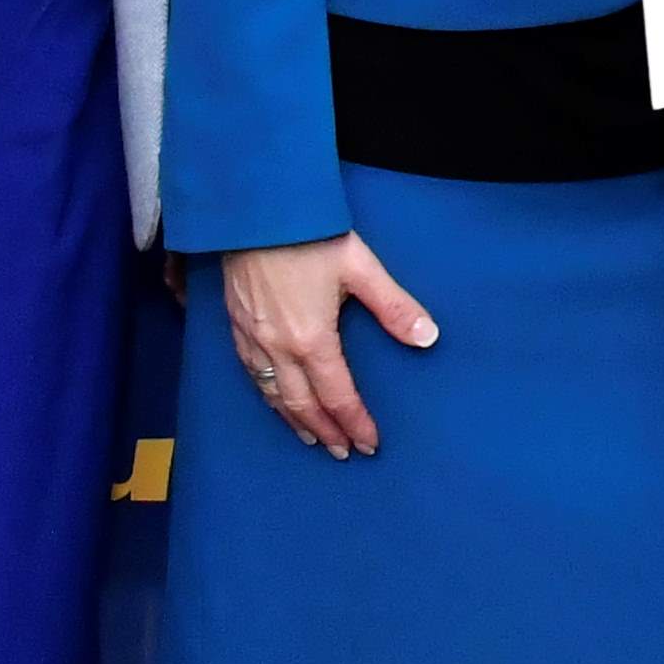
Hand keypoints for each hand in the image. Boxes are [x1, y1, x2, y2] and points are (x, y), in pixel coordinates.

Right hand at [222, 232, 437, 454]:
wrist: (253, 211)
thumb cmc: (308, 235)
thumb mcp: (360, 267)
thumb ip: (394, 306)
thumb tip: (428, 337)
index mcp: (312, 339)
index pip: (337, 396)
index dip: (355, 423)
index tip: (369, 443)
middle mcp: (278, 348)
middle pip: (302, 405)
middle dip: (326, 432)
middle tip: (344, 452)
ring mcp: (253, 339)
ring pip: (272, 395)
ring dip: (294, 421)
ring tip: (312, 437)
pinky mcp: (235, 325)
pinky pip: (251, 375)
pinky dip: (267, 397)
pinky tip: (274, 398)